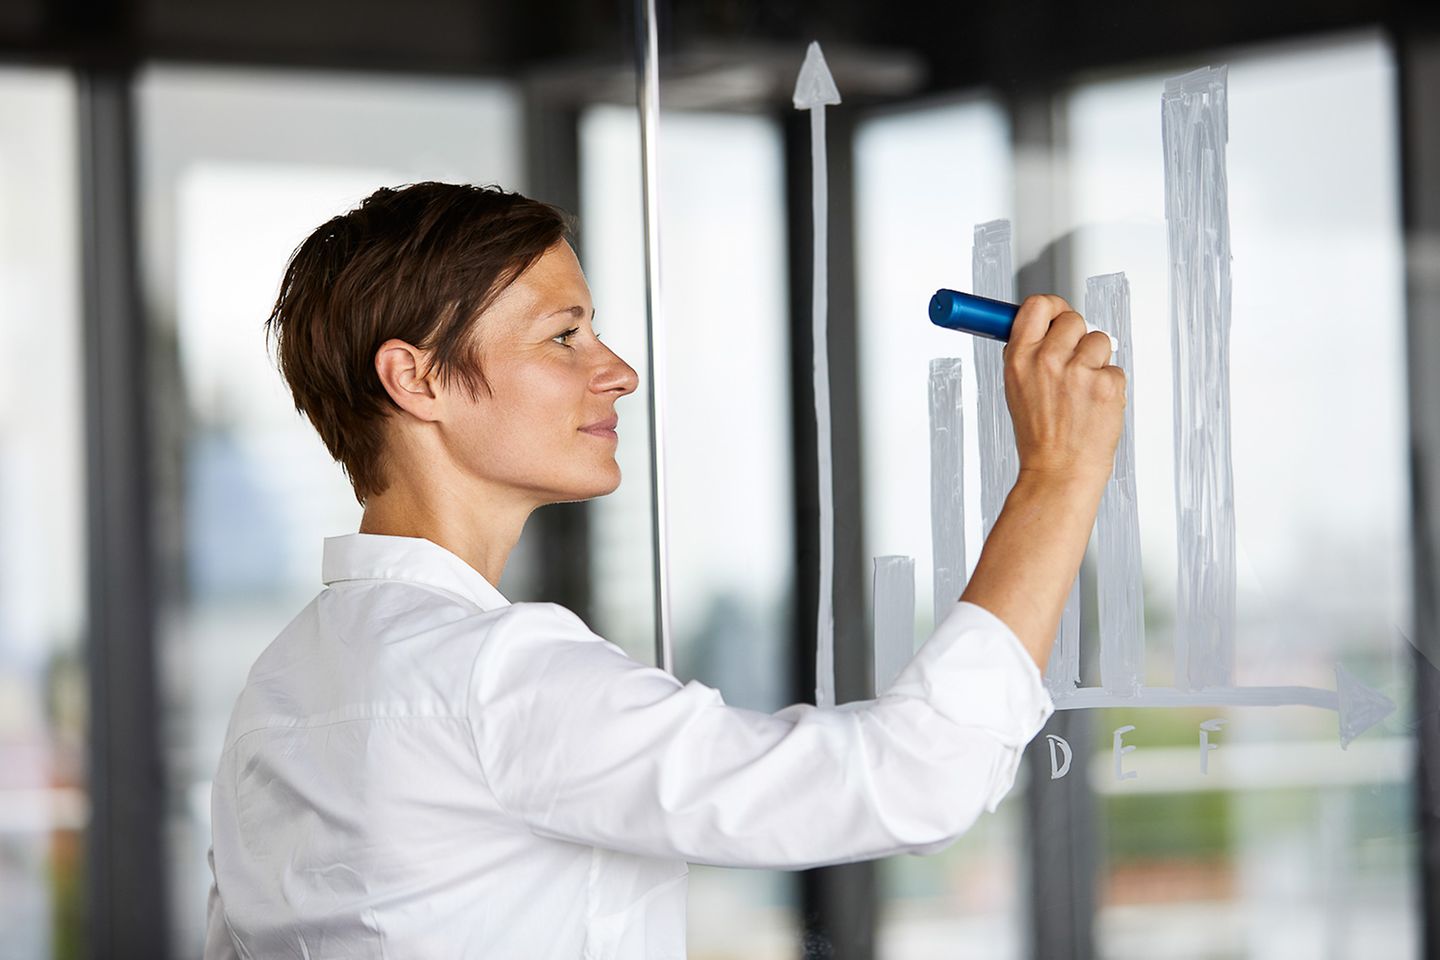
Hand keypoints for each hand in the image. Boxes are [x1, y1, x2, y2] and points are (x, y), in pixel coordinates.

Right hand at [1002, 294, 1125, 487]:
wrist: (1059, 472)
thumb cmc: (1039, 436)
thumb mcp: (1017, 388)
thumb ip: (1029, 353)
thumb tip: (1043, 323)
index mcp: (1019, 358)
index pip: (1038, 305)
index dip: (1053, 307)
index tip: (1057, 314)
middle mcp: (1046, 361)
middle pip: (1073, 319)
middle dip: (1077, 337)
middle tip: (1073, 364)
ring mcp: (1078, 372)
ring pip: (1099, 340)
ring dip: (1096, 361)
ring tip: (1082, 391)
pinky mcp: (1106, 385)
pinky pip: (1115, 368)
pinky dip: (1109, 386)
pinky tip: (1094, 406)